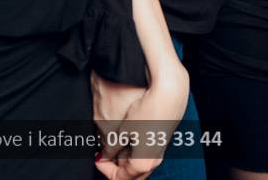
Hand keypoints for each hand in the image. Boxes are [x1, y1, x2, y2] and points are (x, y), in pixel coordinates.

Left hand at [93, 63, 188, 178]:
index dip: (105, 168)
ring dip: (125, 159)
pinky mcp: (162, 142)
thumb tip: (105, 155)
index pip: (119, 177)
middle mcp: (153, 162)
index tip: (98, 157)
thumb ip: (112, 148)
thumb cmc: (147, 111)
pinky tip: (129, 137)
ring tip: (116, 145)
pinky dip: (135, 152)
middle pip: (131, 176)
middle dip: (116, 168)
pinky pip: (146, 155)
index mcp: (142, 164)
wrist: (169, 95)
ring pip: (139, 166)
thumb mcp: (123, 131)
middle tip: (105, 157)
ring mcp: (160, 152)